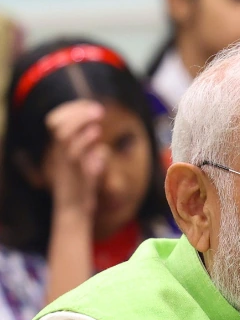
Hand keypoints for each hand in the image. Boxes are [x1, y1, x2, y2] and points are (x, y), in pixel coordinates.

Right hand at [42, 100, 107, 215]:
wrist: (73, 212)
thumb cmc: (81, 193)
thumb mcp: (85, 173)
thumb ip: (91, 161)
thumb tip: (102, 151)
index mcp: (58, 150)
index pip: (57, 122)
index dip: (72, 111)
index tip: (92, 107)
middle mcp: (58, 153)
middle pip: (57, 123)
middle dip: (76, 111)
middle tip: (98, 109)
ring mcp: (63, 162)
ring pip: (63, 133)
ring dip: (81, 121)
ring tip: (99, 116)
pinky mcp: (72, 172)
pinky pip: (74, 151)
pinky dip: (85, 139)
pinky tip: (97, 134)